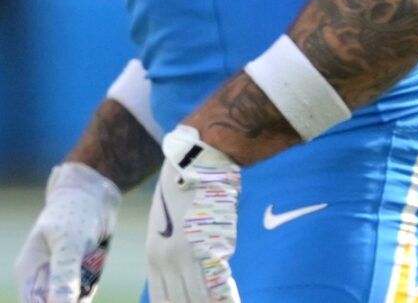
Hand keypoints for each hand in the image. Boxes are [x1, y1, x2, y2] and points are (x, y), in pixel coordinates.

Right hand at [13, 164, 116, 302]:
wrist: (94, 193)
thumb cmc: (75, 212)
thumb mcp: (70, 243)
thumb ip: (64, 275)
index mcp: (29, 270)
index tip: (73, 299)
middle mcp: (42, 275)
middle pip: (53, 302)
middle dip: (70, 298)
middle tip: (84, 275)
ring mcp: (60, 273)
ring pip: (71, 297)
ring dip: (83, 291)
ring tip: (90, 259)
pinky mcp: (77, 271)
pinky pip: (84, 288)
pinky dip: (91, 283)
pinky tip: (95, 260)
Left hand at [146, 128, 239, 302]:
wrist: (197, 160)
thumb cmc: (187, 185)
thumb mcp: (168, 220)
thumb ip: (174, 247)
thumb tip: (189, 268)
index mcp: (153, 255)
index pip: (162, 299)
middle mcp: (165, 260)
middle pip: (178, 301)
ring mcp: (185, 255)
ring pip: (198, 298)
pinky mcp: (208, 245)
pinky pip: (216, 284)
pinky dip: (225, 298)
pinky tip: (231, 301)